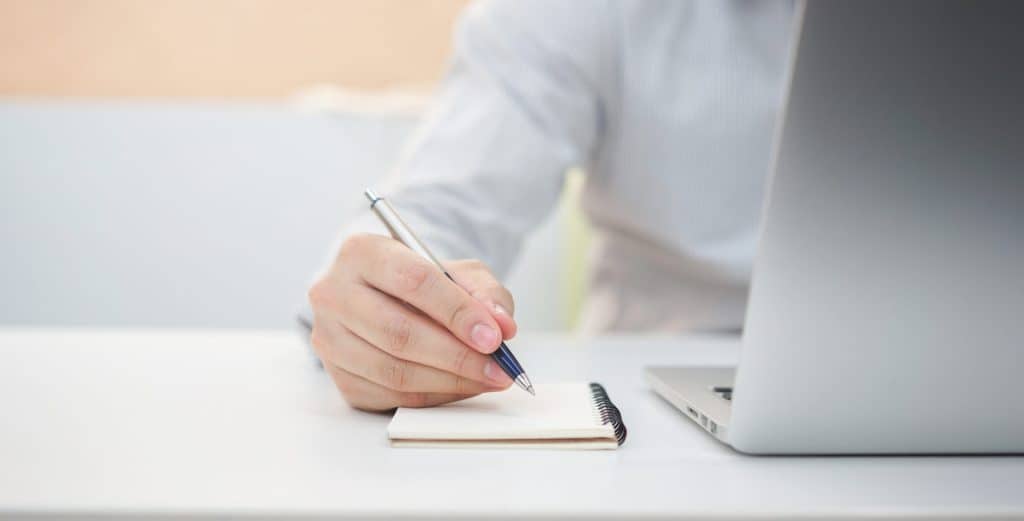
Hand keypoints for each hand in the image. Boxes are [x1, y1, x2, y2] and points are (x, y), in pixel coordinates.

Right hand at [308, 233, 517, 410]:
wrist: (379, 295)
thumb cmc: (418, 281)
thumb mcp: (456, 271)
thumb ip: (484, 293)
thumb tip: (502, 326)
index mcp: (361, 252)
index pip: (413, 281)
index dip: (458, 312)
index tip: (493, 337)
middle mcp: (333, 293)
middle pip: (399, 332)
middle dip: (457, 356)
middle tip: (497, 368)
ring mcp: (329, 338)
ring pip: (393, 370)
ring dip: (449, 381)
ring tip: (486, 379)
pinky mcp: (338, 375)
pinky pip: (389, 395)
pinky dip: (433, 396)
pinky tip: (460, 387)